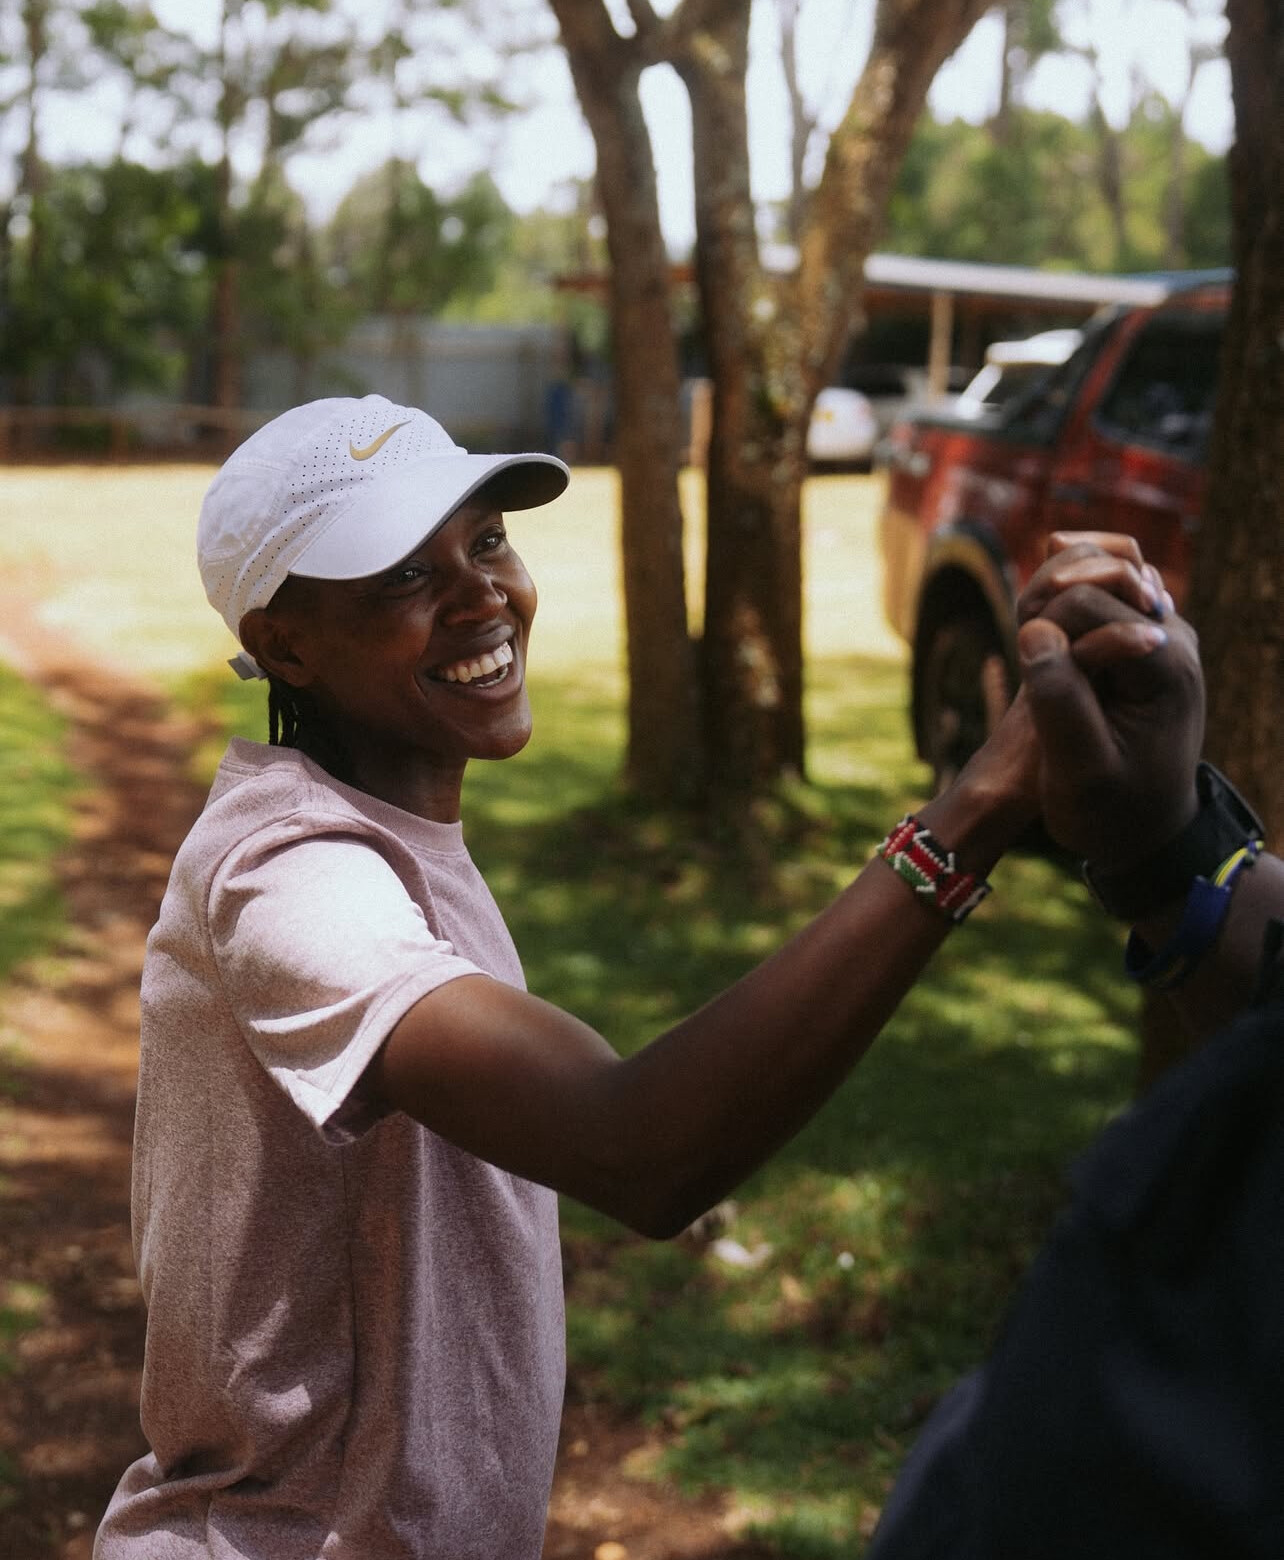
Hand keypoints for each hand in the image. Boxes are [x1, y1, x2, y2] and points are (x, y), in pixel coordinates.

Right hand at [1016, 536, 1203, 866]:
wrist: (1144, 831)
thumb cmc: (1111, 812)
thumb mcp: (1079, 770)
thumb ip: (1058, 700)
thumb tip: (1034, 631)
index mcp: (1164, 666)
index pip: (1085, 603)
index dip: (1042, 628)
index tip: (1031, 677)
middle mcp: (1173, 636)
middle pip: (1100, 569)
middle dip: (1048, 597)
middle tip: (1024, 642)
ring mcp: (1161, 631)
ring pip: (1109, 562)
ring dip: (1059, 583)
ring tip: (1033, 628)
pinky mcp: (1143, 635)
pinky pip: (1108, 584)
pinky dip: (1070, 589)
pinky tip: (1046, 619)